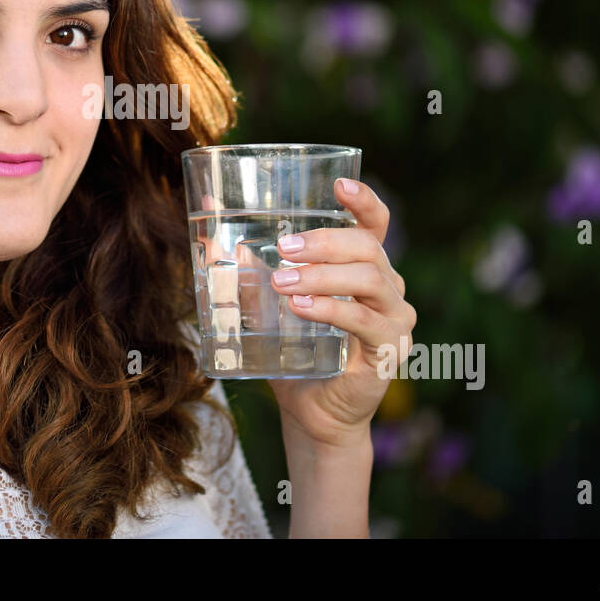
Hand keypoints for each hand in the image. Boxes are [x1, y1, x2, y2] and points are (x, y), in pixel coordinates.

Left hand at [266, 178, 414, 450]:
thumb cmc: (293, 354)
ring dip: (322, 276)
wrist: (313, 415)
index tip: (338, 185)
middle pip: (368, 247)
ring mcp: (395, 318)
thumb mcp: (263, 303)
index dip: (363, 200)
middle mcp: (389, 287)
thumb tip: (204, 213)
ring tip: (281, 281)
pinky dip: (331, 310)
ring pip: (369, 280)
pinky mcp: (390, 350)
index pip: (375, 223)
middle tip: (282, 248)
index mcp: (366, 267)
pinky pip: (365, 322)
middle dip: (324, 242)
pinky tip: (301, 307)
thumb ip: (244, 263)